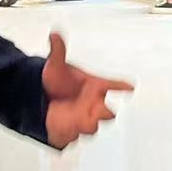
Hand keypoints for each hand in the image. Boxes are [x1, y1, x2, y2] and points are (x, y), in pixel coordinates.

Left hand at [42, 32, 133, 147]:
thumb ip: (57, 52)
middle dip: (107, 111)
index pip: (114, 86)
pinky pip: (75, 136)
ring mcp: (85, 119)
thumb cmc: (56, 82)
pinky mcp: (73, 131)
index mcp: (96, 87)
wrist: (41, 98)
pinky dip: (72, 133)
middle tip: (107, 108)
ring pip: (93, 125)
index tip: (130, 86)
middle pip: (108, 110)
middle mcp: (94, 104)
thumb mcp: (55, 65)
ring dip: (90, 123)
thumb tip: (54, 34)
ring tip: (86, 119)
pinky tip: (69, 128)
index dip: (122, 87)